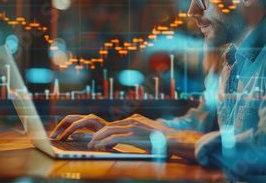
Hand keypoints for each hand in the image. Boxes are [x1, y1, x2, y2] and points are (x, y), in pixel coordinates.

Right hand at [49, 114, 107, 139]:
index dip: (66, 132)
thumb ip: (85, 137)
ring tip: (54, 136)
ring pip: (69, 120)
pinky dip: (66, 128)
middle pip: (69, 119)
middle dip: (60, 127)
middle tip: (52, 136)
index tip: (60, 139)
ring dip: (61, 127)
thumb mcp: (98, 137)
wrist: (116, 132)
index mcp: (91, 120)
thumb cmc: (109, 135)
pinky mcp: (85, 122)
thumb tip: (72, 137)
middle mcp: (87, 117)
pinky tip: (62, 135)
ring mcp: (86, 118)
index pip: (75, 125)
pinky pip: (73, 123)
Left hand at [87, 114, 203, 161]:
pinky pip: (113, 138)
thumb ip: (139, 133)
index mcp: (136, 118)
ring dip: (98, 138)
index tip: (100, 138)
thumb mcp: (149, 132)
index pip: (116, 124)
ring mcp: (132, 127)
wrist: (173, 139)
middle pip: (110, 126)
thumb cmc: (164, 140)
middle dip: (99, 134)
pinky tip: (98, 147)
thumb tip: (135, 140)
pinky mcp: (132, 136)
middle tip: (92, 141)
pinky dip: (104, 142)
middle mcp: (132, 120)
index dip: (106, 131)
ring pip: (109, 131)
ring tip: (91, 145)